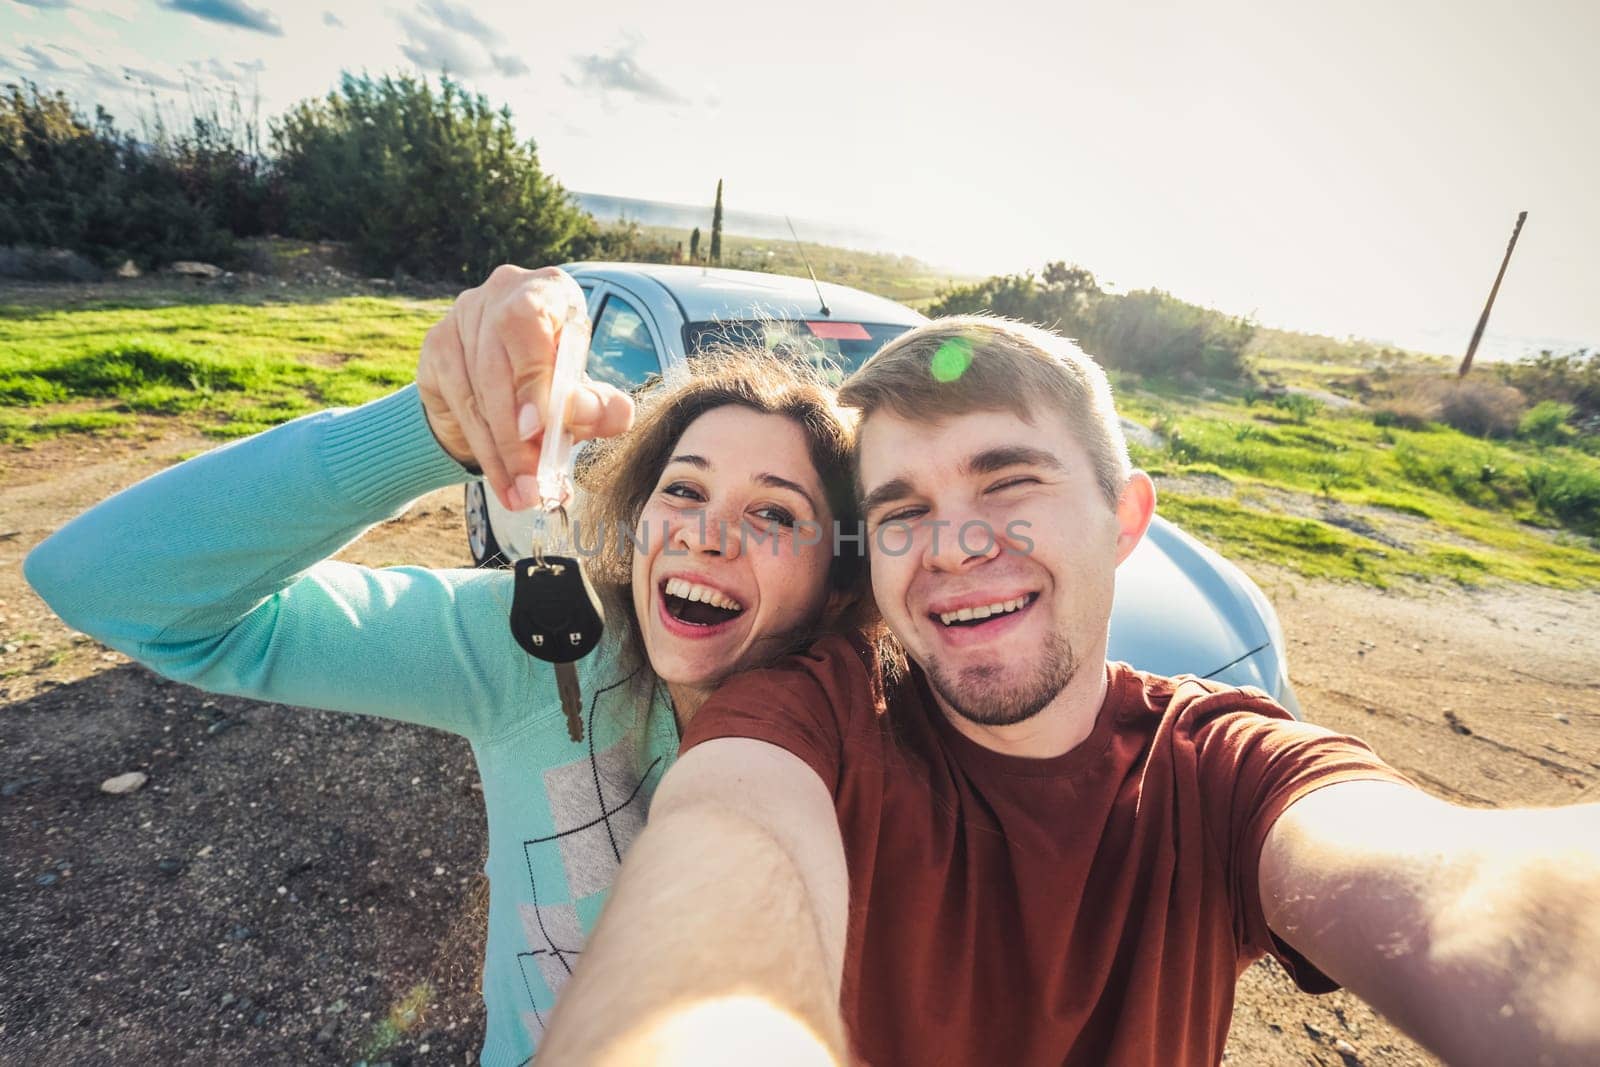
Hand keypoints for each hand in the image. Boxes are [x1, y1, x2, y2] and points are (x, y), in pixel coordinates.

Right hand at [416, 265, 634, 510]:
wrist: (510, 376)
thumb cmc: (559, 376)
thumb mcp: (584, 390)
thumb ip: (599, 403)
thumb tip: (615, 416)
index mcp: (547, 289)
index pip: (528, 322)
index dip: (531, 376)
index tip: (537, 429)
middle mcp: (500, 293)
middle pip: (497, 367)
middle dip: (516, 435)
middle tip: (535, 483)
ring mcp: (462, 318)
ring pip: (476, 395)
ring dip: (501, 455)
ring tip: (525, 496)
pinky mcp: (437, 348)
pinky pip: (459, 408)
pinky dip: (485, 454)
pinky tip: (505, 485)